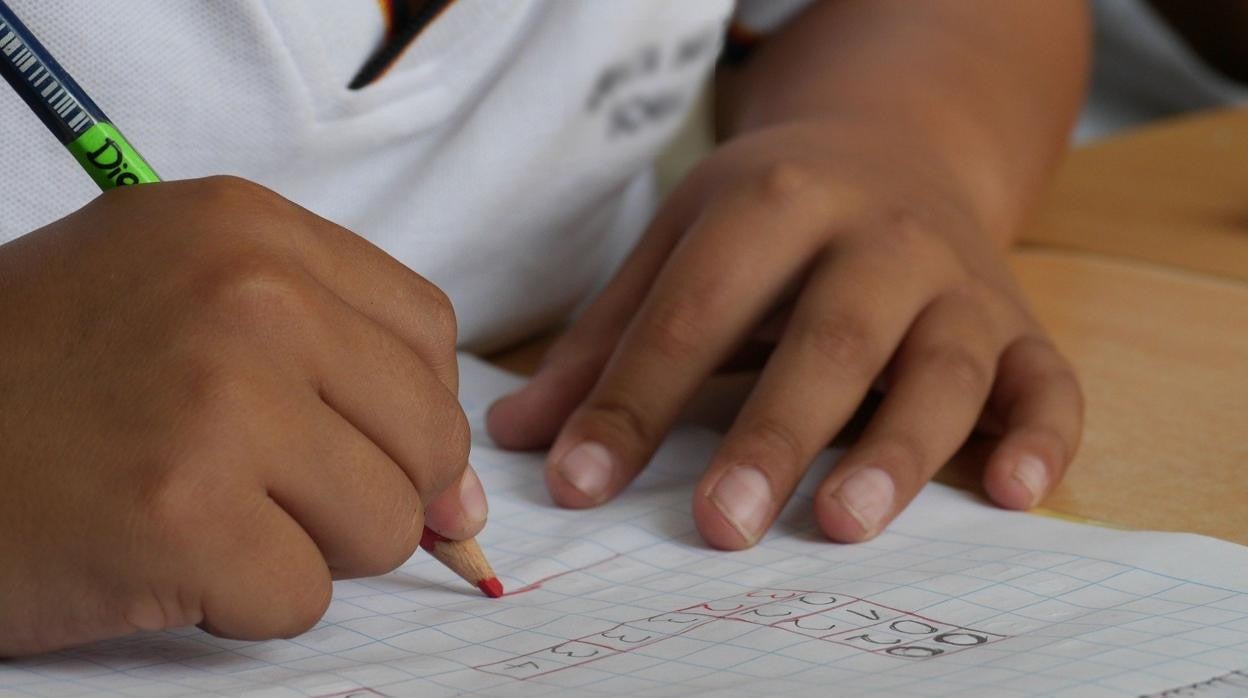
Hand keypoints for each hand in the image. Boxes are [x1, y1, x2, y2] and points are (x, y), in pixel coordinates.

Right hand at [0, 177, 481, 655]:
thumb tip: (466, 498)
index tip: (371, 448)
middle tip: (274, 492)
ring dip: (311, 547)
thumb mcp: (188, 305)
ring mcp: (220, 404)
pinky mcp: (184, 517)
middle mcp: (249, 297)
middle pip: (428, 434)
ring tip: (213, 515)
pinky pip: (304, 597)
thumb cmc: (46, 378)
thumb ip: (340, 372)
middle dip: (373, 489)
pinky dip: (246, 602)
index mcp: (250, 229)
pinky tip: (169, 558)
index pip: (428, 333)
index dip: (412, 409)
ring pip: (385, 523)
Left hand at [488, 121, 1082, 548]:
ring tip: (842, 523)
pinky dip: (1042, 438)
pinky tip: (1014, 495)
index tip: (579, 487)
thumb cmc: (772, 215)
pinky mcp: (1020, 325)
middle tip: (720, 526)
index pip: (695, 311)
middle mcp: (878, 236)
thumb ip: (607, 341)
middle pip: (829, 338)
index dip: (633, 401)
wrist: (898, 146)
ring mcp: (959, 281)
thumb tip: (522, 440)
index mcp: (775, 202)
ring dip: (898, 449)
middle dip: (773, 434)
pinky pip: (1049, 383)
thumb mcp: (682, 244)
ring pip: (942, 367)